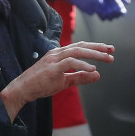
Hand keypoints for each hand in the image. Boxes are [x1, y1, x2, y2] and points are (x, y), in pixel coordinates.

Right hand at [0, 42, 114, 120]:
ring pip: (77, 51)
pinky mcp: (52, 68)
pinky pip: (70, 63)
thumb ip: (80, 77)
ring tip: (107, 58)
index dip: (95, 47)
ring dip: (94, 54)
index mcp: (59, 54)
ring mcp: (54, 59)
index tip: (108, 50)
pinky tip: (92, 68)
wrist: (22, 89)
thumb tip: (97, 75)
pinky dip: (82, 65)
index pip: (80, 47)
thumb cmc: (40, 84)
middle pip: (81, 46)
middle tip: (112, 50)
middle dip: (98, 47)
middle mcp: (57, 53)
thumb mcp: (64, 81)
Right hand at [59, 0, 105, 12]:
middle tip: (95, 4)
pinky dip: (90, 11)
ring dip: (95, 9)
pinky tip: (87, 8)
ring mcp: (90, 5)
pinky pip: (91, 13)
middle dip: (99, 5)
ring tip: (90, 6)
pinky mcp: (85, 9)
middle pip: (101, 5)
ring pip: (97, 10)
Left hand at [94, 0, 129, 20]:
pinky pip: (103, 19)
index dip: (122, 12)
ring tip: (108, 10)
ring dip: (110, 15)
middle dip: (115, 13)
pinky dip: (104, 16)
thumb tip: (128, 3)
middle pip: (116, 16)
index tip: (119, 8)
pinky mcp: (100, 14)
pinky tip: (103, 11)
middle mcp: (113, 11)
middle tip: (113, 8)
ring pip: (110, 19)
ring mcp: (106, 13)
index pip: (123, 13)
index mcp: (118, 6)